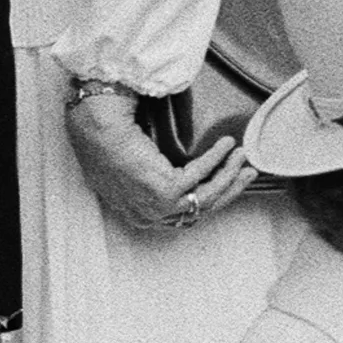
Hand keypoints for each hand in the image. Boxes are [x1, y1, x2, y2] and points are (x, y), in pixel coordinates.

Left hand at [65, 87, 262, 233]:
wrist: (96, 126)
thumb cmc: (102, 138)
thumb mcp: (127, 165)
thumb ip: (149, 174)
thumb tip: (171, 163)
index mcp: (137, 212)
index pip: (183, 211)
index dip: (209, 195)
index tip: (226, 180)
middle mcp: (149, 215)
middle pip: (200, 208)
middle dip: (229, 188)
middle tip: (246, 172)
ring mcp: (158, 207)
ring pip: (206, 196)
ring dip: (229, 174)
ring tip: (241, 156)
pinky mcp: (166, 191)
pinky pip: (202, 175)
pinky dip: (219, 158)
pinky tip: (228, 145)